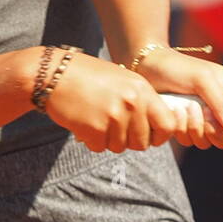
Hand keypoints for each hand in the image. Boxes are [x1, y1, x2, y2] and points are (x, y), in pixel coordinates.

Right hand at [40, 53, 178, 152]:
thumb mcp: (123, 80)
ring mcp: (113, 116)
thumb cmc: (89, 77)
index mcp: (142, 90)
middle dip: (129, 141)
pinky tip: (84, 121)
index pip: (168, 125)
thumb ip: (140, 101)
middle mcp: (131, 103)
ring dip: (108, 139)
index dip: (159, 136)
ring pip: (120, 147)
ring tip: (96, 119)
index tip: (149, 136)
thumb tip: (158, 128)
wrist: (54, 73)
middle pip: (143, 142)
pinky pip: (99, 147)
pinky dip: (91, 140)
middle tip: (113, 127)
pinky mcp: (94, 128)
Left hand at [131, 48, 222, 149]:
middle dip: (212, 131)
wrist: (147, 66)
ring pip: (205, 142)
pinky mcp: (183, 125)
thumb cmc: (178, 67)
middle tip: (201, 113)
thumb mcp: (203, 79)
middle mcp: (218, 110)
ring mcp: (200, 119)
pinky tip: (173, 112)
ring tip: (184, 107)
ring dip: (194, 129)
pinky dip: (180, 130)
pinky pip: (188, 140)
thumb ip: (222, 103)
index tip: (222, 121)